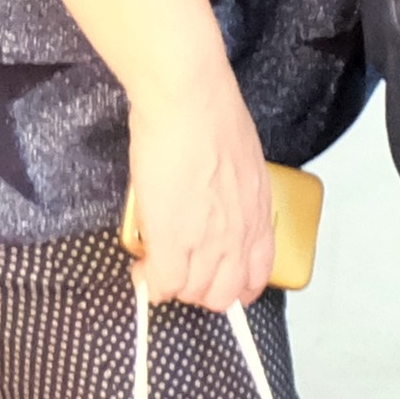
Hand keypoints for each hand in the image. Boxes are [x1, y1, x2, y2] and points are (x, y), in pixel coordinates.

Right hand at [121, 72, 274, 312]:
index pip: (257, 274)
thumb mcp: (241, 164)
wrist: (189, 103)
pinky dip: (148, 283)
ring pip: (192, 294)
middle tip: (178, 271)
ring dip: (172, 285)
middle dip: (199, 291)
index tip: (216, 279)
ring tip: (156, 264)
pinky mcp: (172, 242)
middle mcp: (239, 236)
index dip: (234, 284)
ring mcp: (208, 243)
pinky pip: (161, 285)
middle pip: (224, 295)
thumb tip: (216, 203)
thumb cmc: (212, 117)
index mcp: (258, 215)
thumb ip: (235, 194)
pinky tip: (141, 266)